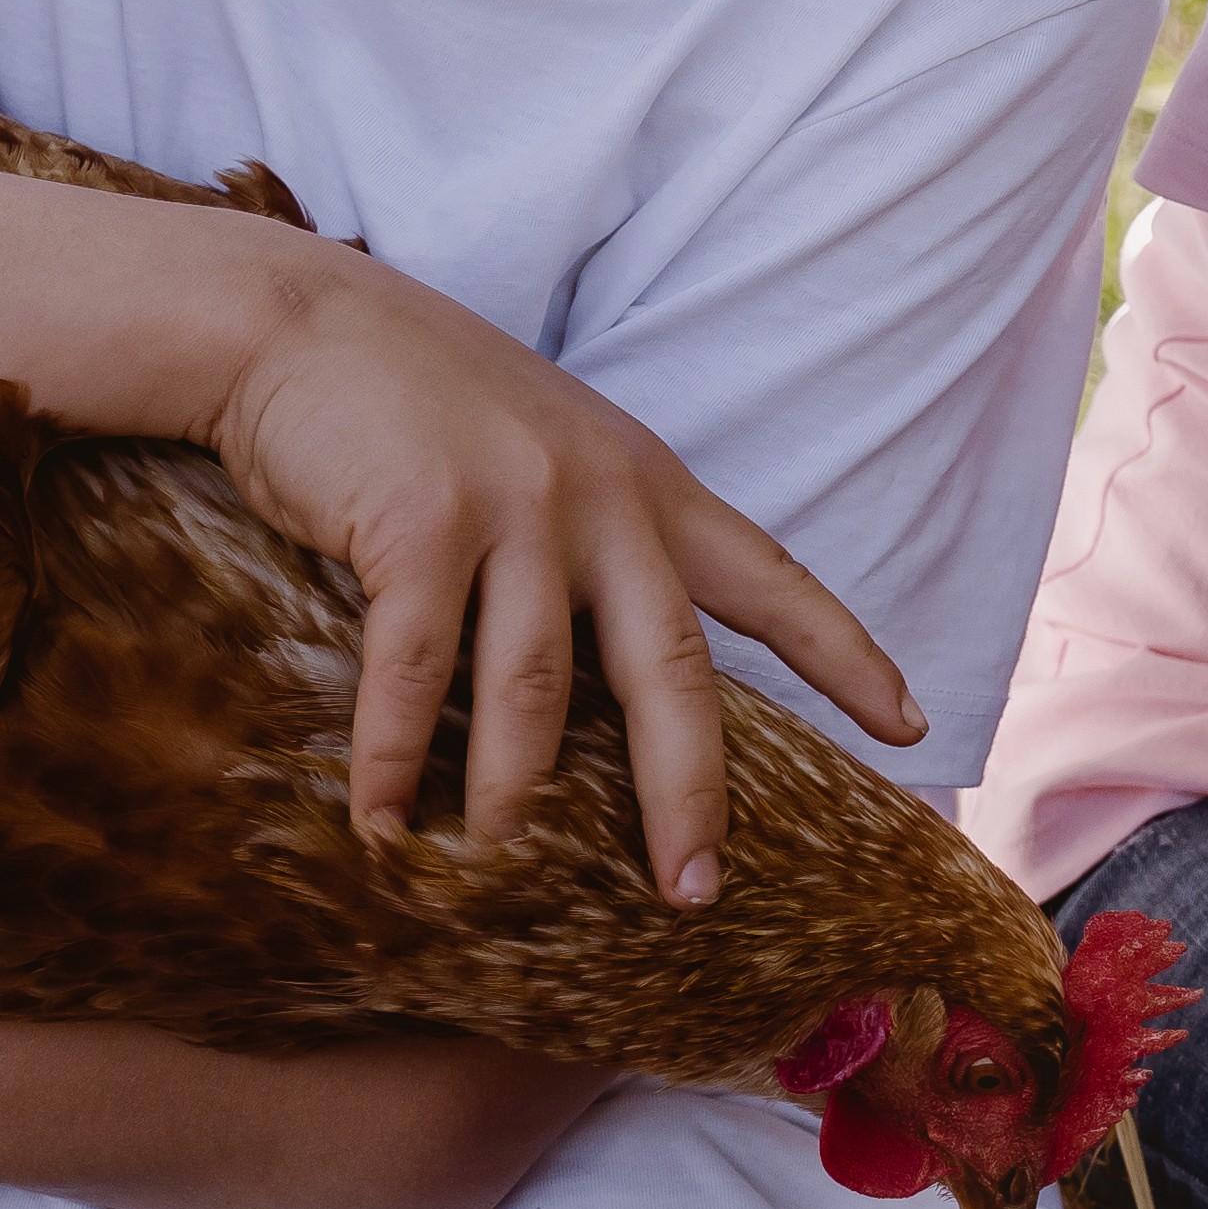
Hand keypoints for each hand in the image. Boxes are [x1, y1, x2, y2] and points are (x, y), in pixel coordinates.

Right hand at [197, 249, 918, 898]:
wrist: (295, 318)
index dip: (846, 659)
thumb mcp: (541, 447)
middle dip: (688, 793)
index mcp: (644, 482)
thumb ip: (592, 534)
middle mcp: (599, 495)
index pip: (771, 580)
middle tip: (694, 890)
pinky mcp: (420, 523)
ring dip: (510, 797)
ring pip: (533, 692)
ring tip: (492, 867)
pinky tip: (380, 821)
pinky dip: (394, 761)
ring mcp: (513, 507)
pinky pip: (414, 673)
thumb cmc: (411, 396)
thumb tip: (611, 660)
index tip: (912, 730)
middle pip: (670, 672)